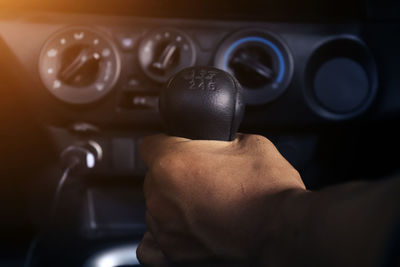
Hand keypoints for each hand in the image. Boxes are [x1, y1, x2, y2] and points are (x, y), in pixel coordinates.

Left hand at [137, 134, 306, 265]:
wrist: (282, 229)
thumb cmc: (267, 189)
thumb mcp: (249, 143)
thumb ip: (223, 139)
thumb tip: (221, 142)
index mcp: (172, 162)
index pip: (150, 144)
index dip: (169, 143)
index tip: (182, 148)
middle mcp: (160, 195)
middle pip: (153, 176)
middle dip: (173, 173)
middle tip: (203, 177)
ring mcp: (164, 226)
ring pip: (155, 205)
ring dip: (172, 201)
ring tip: (203, 203)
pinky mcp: (173, 253)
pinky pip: (154, 241)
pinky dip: (165, 231)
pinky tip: (183, 226)